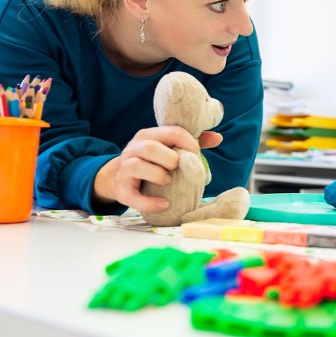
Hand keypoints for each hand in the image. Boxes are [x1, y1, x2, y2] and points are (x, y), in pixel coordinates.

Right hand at [93, 126, 219, 211]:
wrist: (117, 177)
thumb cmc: (151, 161)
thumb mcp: (167, 147)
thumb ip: (192, 142)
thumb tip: (218, 138)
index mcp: (149, 135)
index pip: (173, 132)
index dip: (189, 144)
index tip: (196, 155)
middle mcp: (134, 148)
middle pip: (150, 147)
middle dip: (170, 159)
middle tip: (177, 168)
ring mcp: (125, 168)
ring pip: (137, 166)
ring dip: (158, 175)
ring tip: (168, 181)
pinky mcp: (122, 190)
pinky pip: (133, 196)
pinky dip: (150, 202)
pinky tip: (163, 204)